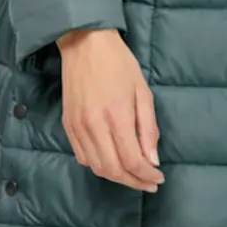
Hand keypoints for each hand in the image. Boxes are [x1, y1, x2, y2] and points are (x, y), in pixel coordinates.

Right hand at [56, 28, 164, 191]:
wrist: (84, 43)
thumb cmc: (119, 63)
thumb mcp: (143, 92)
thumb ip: (148, 128)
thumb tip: (152, 160)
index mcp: (116, 115)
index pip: (132, 160)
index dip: (146, 175)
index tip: (158, 179)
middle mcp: (94, 125)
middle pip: (113, 169)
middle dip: (133, 181)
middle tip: (148, 183)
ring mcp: (78, 126)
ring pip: (96, 167)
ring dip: (117, 177)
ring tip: (133, 176)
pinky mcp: (68, 125)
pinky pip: (82, 156)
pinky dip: (98, 166)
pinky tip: (112, 162)